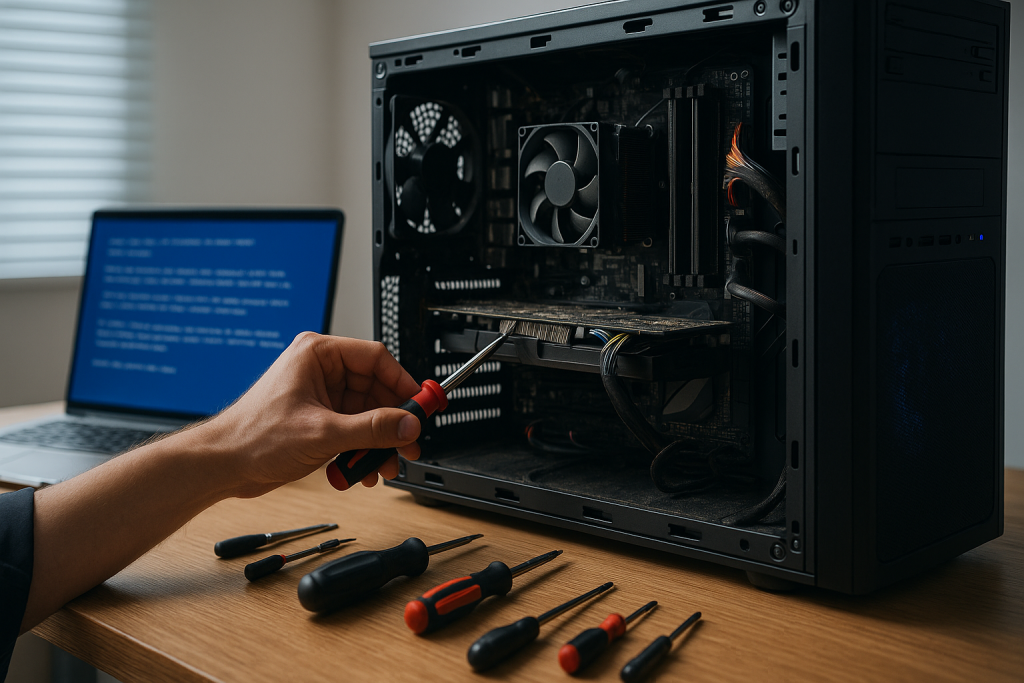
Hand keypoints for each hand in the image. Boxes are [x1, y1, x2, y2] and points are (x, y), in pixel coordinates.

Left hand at [195, 332, 422, 497]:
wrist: (222, 466)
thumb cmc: (252, 437)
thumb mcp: (324, 433)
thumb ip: (372, 429)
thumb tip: (407, 425)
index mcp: (318, 355)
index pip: (376, 359)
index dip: (402, 383)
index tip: (421, 405)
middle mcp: (320, 371)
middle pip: (375, 390)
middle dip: (392, 422)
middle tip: (408, 443)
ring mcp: (320, 397)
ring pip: (367, 415)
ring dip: (377, 442)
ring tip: (383, 465)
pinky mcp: (318, 420)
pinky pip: (353, 431)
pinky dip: (361, 451)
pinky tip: (362, 471)